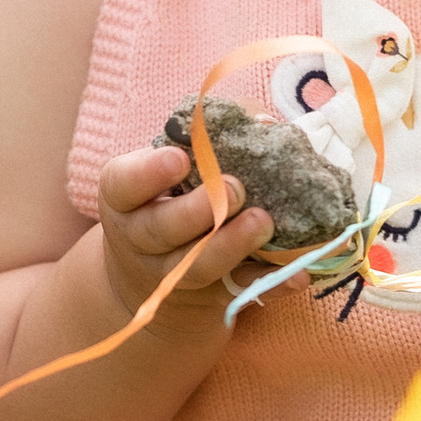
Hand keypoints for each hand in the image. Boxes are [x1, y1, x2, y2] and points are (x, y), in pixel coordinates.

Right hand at [92, 133, 270, 322]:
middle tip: (235, 188)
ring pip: (196, 268)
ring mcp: (172, 274)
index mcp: (125, 198)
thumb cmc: (171, 193)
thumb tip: (261, 124)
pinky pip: (240, 293)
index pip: (123, 184)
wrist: (151, 269)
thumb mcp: (169, 164)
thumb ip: (209, 138)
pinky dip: (269, 284)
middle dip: (197, 211)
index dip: (148, 173)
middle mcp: (140, 239)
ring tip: (262, 222)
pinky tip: (297, 274)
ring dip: (231, 246)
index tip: (180, 158)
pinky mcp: (209, 296)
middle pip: (160, 230)